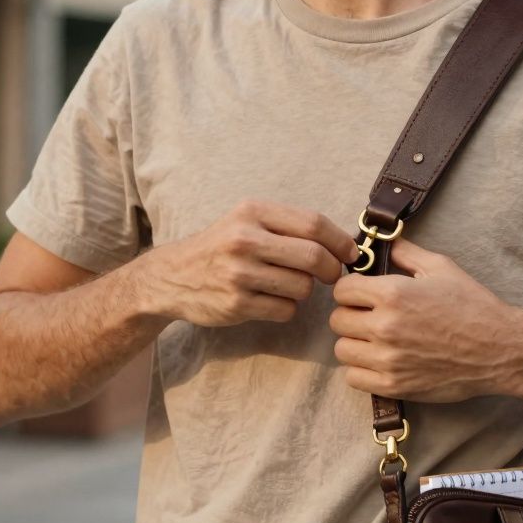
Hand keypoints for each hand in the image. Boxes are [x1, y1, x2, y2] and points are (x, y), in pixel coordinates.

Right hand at [134, 200, 359, 326]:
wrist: (172, 276)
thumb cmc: (220, 247)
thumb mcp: (246, 222)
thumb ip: (287, 227)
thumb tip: (342, 244)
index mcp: (252, 212)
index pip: (312, 223)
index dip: (340, 240)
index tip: (350, 253)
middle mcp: (245, 240)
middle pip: (313, 256)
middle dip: (331, 269)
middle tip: (331, 275)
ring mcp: (239, 273)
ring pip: (302, 287)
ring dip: (305, 290)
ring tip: (289, 285)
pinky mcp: (237, 303)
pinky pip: (286, 310)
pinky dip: (287, 308)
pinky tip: (271, 300)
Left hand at [329, 238, 522, 402]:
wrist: (501, 349)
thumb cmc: (473, 306)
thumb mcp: (441, 267)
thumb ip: (405, 252)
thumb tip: (382, 241)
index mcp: (393, 293)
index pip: (342, 290)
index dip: (351, 290)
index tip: (362, 295)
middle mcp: (385, 326)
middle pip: (338, 320)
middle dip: (351, 315)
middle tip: (369, 317)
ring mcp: (388, 359)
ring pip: (342, 349)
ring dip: (354, 343)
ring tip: (374, 340)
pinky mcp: (394, 385)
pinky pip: (353, 377)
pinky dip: (361, 370)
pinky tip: (379, 361)